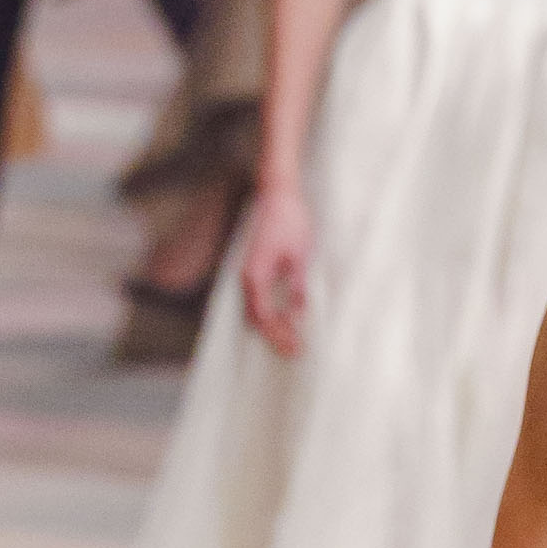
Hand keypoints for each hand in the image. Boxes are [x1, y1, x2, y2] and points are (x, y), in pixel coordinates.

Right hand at [240, 180, 312, 358]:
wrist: (277, 195)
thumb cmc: (290, 220)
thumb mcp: (299, 254)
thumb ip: (297, 285)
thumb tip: (298, 312)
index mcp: (255, 276)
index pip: (265, 317)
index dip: (280, 335)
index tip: (296, 348)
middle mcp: (247, 279)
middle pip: (256, 319)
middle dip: (274, 337)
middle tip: (294, 351)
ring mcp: (248, 274)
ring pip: (254, 312)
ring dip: (271, 328)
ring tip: (289, 339)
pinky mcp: (254, 270)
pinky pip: (257, 301)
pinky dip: (268, 314)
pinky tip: (283, 317)